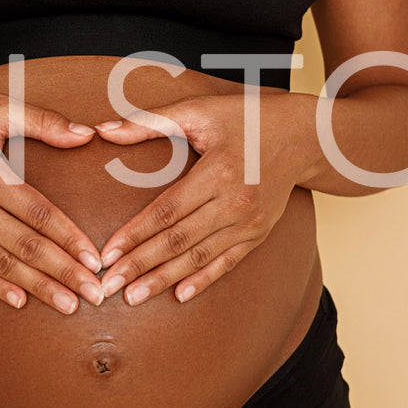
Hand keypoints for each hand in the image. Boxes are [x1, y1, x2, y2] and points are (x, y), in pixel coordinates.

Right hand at [0, 94, 105, 312]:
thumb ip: (43, 121)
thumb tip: (86, 135)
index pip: (39, 215)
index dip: (69, 239)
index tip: (95, 260)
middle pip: (26, 247)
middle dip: (64, 273)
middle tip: (94, 294)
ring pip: (4, 265)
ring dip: (39, 288)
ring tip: (69, 306)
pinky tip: (22, 303)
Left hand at [91, 92, 309, 304]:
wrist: (304, 136)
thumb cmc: (247, 118)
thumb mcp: (199, 110)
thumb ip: (150, 122)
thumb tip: (103, 130)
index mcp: (218, 171)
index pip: (167, 212)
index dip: (135, 235)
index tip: (107, 254)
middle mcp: (236, 202)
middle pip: (179, 240)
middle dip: (141, 265)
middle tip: (109, 286)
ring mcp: (250, 222)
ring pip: (200, 257)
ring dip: (164, 279)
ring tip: (134, 297)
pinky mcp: (259, 233)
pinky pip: (227, 262)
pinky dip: (203, 280)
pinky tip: (180, 296)